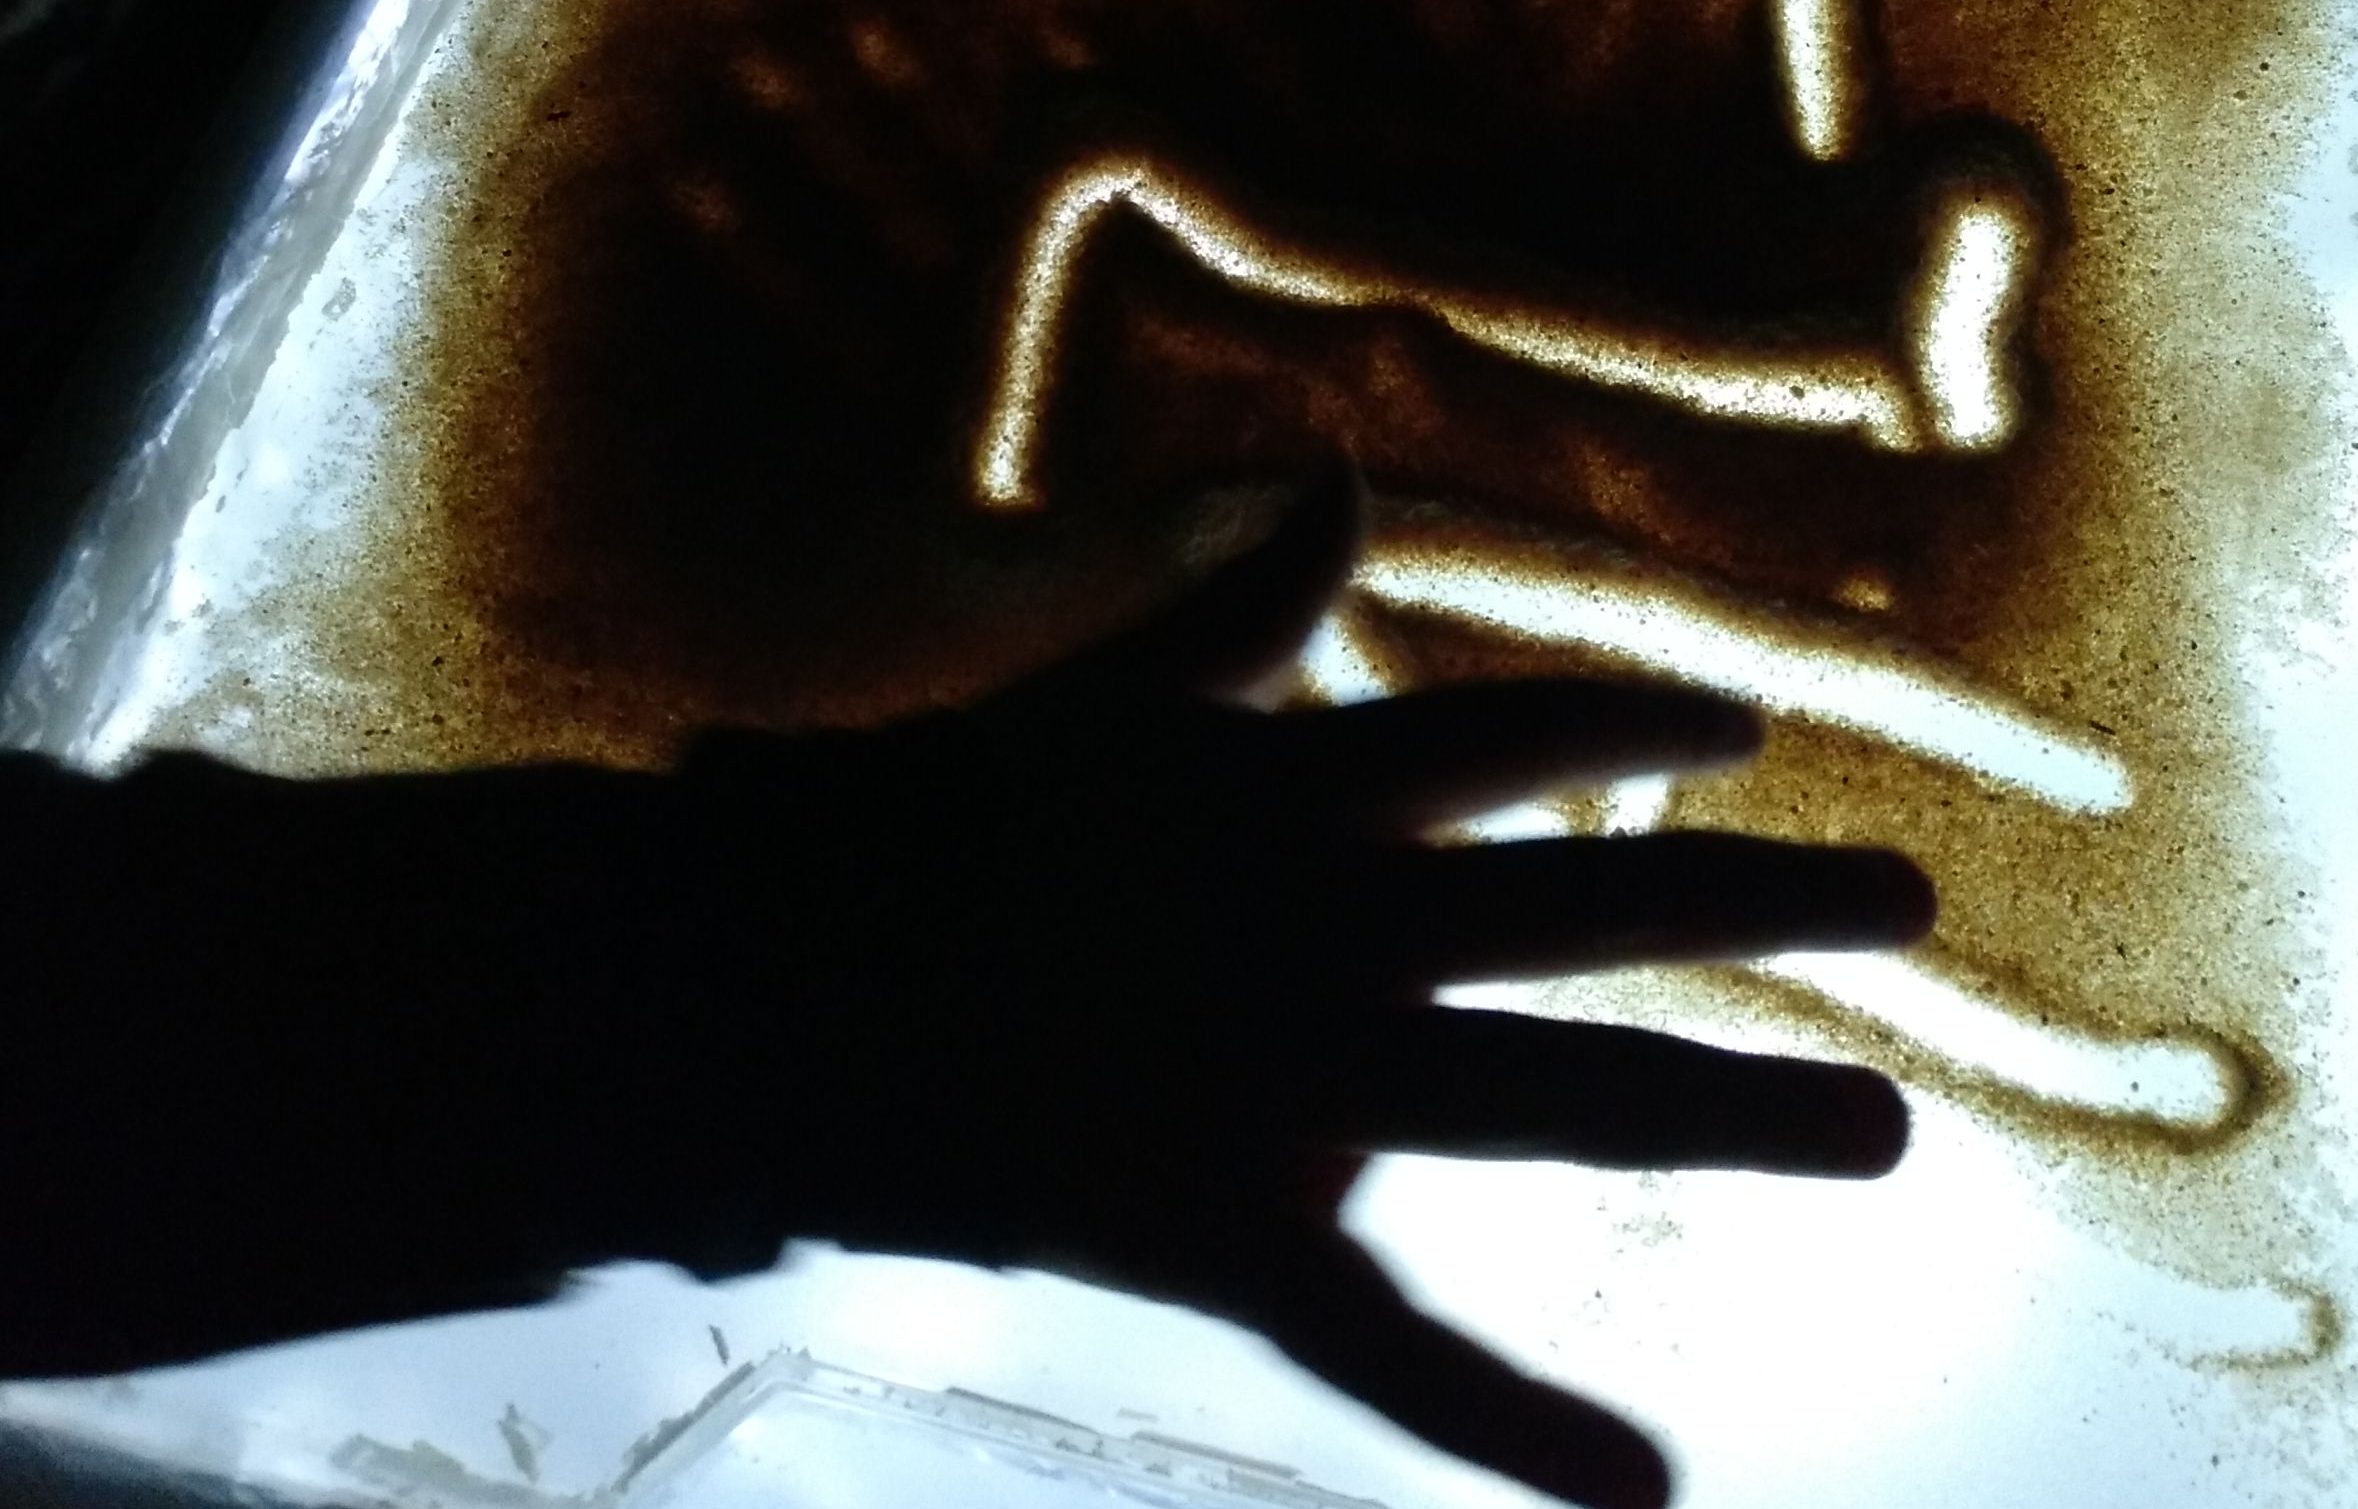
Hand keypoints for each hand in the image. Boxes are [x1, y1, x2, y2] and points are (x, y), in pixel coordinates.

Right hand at [669, 463, 1932, 1508]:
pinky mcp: (1223, 1228)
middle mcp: (1323, 924)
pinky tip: (1646, 1488)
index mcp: (1283, 791)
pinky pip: (1388, 1349)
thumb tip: (1333, 482)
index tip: (1740, 717)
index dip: (1633, 717)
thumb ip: (1230, 608)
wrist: (743, 983)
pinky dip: (1514, 1425)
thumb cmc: (901, 827)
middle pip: (1590, 905)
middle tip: (1907, 898)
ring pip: (1555, 1097)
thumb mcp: (1087, 697)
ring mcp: (1287, 1079)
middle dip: (1761, 901)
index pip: (1508, 733)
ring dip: (1732, 1115)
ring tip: (1893, 1134)